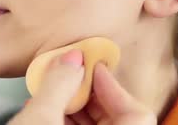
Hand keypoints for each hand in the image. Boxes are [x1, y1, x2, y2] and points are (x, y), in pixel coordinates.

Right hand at [8, 50, 155, 124]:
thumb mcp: (38, 120)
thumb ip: (58, 84)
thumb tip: (73, 57)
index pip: (139, 114)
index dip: (114, 87)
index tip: (92, 69)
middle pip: (116, 116)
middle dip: (90, 92)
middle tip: (71, 75)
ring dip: (75, 105)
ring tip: (53, 91)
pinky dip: (66, 119)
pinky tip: (47, 110)